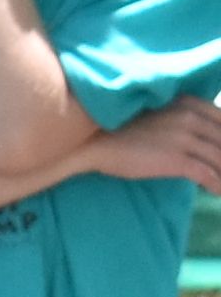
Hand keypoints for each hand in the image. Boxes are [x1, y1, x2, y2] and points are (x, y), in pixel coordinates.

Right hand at [75, 97, 220, 186]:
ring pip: (220, 158)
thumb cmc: (116, 126)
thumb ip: (179, 117)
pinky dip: (218, 186)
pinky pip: (207, 174)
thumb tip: (196, 134)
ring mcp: (184, 138)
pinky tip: (219, 194)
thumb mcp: (155, 112)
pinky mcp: (176, 159)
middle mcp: (190, 117)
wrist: (90, 139)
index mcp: (187, 103)